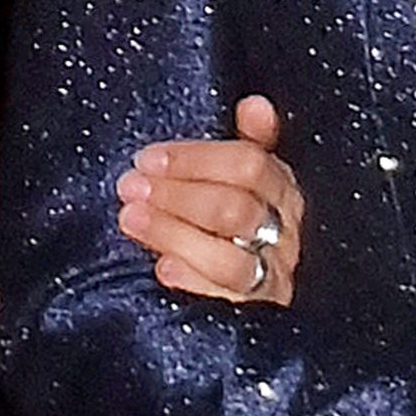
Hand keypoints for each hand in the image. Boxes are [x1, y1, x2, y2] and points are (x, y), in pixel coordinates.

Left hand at [120, 96, 303, 303]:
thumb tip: (256, 104)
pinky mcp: (260, 311)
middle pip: (236, 210)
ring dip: (175, 236)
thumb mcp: (246, 177)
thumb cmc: (240, 218)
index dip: (196, 160)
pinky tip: (162, 269)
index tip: (148, 158)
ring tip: (131, 220)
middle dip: (177, 197)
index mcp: (282, 188)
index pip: (249, 165)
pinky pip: (227, 299)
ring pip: (231, 258)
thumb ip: (251, 142)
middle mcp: (285, 230)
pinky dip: (194, 281)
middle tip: (130, 187)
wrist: (262, 292)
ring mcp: (275, 274)